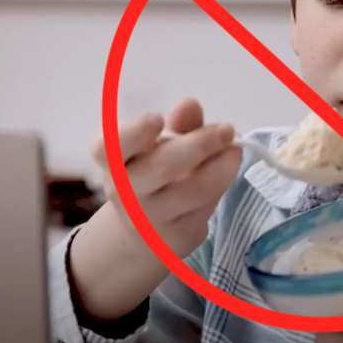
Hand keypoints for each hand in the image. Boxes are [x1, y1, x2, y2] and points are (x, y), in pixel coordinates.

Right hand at [68, 98, 242, 320]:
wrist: (143, 233)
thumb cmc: (152, 176)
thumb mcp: (160, 146)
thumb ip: (179, 124)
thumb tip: (190, 105)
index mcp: (112, 162)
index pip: (108, 148)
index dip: (134, 133)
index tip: (159, 118)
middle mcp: (123, 192)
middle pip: (163, 166)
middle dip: (201, 144)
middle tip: (227, 129)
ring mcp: (148, 219)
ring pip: (193, 190)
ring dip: (222, 166)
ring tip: (234, 151)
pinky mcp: (176, 237)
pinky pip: (206, 207)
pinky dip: (221, 186)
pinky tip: (227, 173)